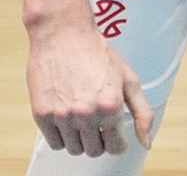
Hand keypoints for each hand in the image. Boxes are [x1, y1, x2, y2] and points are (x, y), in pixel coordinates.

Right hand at [27, 22, 153, 154]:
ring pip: (74, 149)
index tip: (115, 138)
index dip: (118, 144)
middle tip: (99, 123)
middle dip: (99, 141)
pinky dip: (62, 136)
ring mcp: (61, 115)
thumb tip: (145, 142)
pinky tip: (68, 118)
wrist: (64, 35)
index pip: (115, 147)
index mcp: (110, 105)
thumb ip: (142, 113)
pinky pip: (54, 143)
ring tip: (83, 118)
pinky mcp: (41, 114)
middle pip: (94, 151)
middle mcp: (86, 113)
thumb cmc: (99, 55)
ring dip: (80, 139)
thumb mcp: (129, 80)